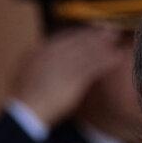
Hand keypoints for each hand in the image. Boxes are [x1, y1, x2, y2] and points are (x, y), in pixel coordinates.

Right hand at [10, 26, 126, 126]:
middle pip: (78, 40)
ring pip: (87, 50)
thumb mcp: (25, 74)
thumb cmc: (25, 100)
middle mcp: (51, 54)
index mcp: (39, 51)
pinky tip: (116, 58)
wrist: (26, 112)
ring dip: (103, 43)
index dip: (80, 34)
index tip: (91, 32)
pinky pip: (94, 65)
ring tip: (116, 38)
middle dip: (94, 34)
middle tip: (109, 30)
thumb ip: (38, 64)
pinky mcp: (73, 77)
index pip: (63, 36)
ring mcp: (62, 64)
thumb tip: (46, 58)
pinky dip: (106, 60)